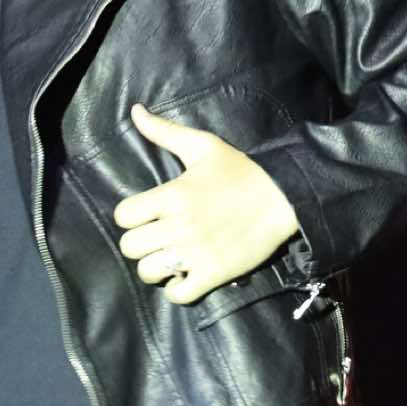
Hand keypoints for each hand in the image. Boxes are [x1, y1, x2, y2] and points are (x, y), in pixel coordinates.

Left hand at [112, 104, 300, 305]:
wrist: (283, 197)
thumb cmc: (240, 170)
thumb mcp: (202, 145)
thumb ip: (164, 131)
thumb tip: (135, 111)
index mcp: (172, 194)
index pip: (123, 216)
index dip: (130, 217)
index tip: (144, 216)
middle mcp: (179, 225)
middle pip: (130, 247)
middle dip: (139, 243)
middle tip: (155, 238)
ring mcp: (195, 252)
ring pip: (148, 272)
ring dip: (155, 266)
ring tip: (168, 258)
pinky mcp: (214, 273)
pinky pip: (177, 294)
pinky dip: (176, 289)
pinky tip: (183, 277)